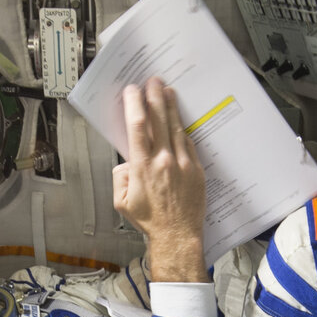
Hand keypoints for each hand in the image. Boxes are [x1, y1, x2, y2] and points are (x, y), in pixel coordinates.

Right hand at [113, 78, 207, 281]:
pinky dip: (183, 129)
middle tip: (153, 81)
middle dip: (155, 97)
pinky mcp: (196, 169)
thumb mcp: (122, 201)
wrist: (177, 235)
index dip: (134, 104)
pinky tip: (180, 121)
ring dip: (171, 107)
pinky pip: (189, 143)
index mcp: (142, 167)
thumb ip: (120, 177)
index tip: (132, 91)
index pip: (137, 126)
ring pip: (176, 127)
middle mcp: (163, 161)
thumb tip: (127, 164)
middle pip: (159, 119)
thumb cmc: (150, 221)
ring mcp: (182, 163)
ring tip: (168, 91)